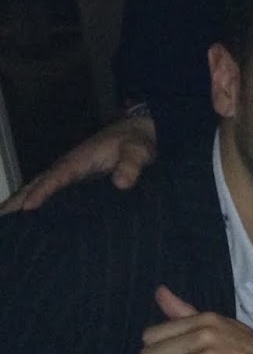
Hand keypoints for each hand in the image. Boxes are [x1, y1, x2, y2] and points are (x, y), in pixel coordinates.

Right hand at [1, 114, 156, 212]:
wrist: (137, 133)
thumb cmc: (136, 142)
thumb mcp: (138, 150)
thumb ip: (131, 164)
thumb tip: (121, 182)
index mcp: (79, 160)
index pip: (56, 177)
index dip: (42, 192)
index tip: (28, 206)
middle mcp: (67, 166)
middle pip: (37, 183)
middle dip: (18, 199)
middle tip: (3, 218)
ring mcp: (67, 173)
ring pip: (37, 187)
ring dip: (19, 202)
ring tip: (4, 220)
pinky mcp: (72, 180)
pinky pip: (48, 191)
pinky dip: (32, 201)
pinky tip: (26, 217)